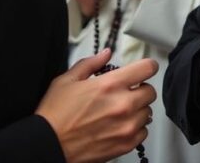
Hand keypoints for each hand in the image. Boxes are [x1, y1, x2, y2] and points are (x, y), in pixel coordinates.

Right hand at [36, 50, 157, 162]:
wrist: (48, 145)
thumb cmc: (54, 116)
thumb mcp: (67, 81)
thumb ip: (90, 64)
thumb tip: (105, 54)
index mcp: (110, 85)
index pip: (147, 68)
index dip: (146, 66)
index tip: (143, 69)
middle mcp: (122, 105)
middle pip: (150, 91)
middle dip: (140, 89)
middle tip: (126, 93)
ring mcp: (126, 126)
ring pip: (147, 113)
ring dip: (137, 110)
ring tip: (119, 112)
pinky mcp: (126, 144)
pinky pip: (143, 132)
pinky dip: (135, 129)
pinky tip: (119, 126)